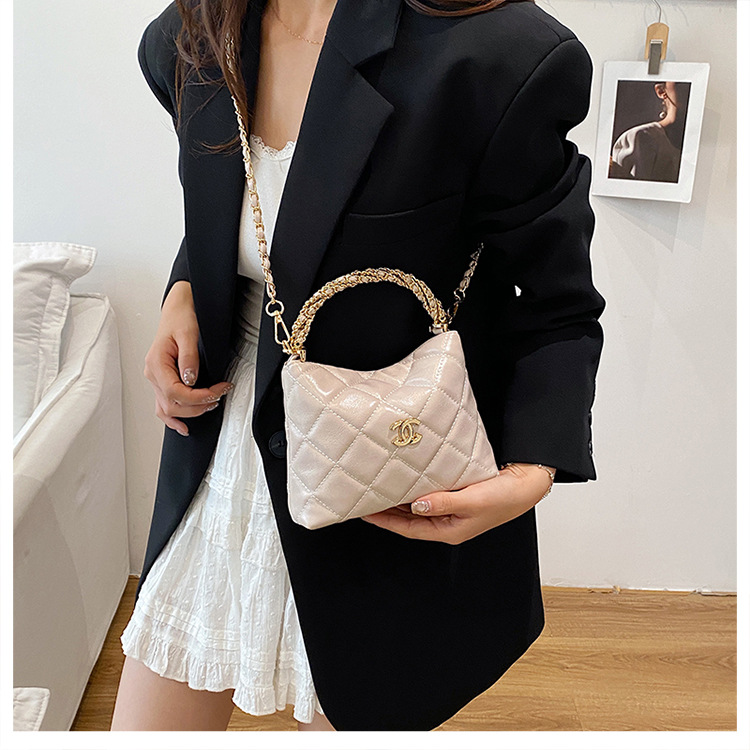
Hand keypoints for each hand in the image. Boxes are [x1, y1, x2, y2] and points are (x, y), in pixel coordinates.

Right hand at [143, 280, 233, 435]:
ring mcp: (156, 379)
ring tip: (210, 405)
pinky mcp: (163, 380)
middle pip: (172, 404)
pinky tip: (182, 427)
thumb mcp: (188, 333)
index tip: (217, 391)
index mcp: (156, 363)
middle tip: (219, 395)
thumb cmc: (181, 317)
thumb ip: (189, 357)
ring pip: (167, 408)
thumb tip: (190, 379)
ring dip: (190, 412)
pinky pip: (163, 405)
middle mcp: (152, 374)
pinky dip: (172, 418)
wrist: (178, 308)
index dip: (198, 397)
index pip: (175, 392)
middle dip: (197, 405)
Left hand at [360, 463, 554, 543]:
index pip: (409, 529)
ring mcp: (451, 512)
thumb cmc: (504, 497)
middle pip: (409, 520)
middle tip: (365, 499)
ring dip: (399, 501)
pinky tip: (405, 481)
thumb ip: (444, 502)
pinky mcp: (456, 498)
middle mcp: (447, 524)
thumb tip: (417, 504)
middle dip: (387, 512)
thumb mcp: (473, 500)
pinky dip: (414, 490)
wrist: (525, 486)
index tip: (366, 513)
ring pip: (417, 509)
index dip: (386, 522)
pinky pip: (428, 497)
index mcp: (449, 531)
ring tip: (379, 490)